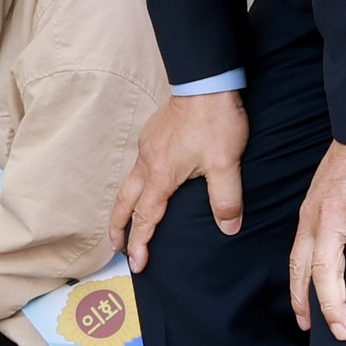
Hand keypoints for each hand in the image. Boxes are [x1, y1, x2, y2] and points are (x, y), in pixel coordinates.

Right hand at [109, 92, 248, 269]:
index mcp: (161, 175)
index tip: (136, 263)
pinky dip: (134, 183)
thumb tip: (228, 228)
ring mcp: (147, 147)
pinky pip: (137, 166)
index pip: (145, 217)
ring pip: (127, 183)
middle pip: (124, 202)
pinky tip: (146, 182)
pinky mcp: (152, 134)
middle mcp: (147, 163)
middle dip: (118, 227)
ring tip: (123, 220)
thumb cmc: (214, 122)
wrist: (205, 82)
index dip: (139, 243)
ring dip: (123, 206)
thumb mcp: (225, 164)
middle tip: (116, 247)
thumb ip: (226, 199)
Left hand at [290, 143, 345, 337]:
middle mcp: (332, 219)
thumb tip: (327, 253)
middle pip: (326, 272)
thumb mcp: (322, 192)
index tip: (306, 324)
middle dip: (333, 308)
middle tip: (344, 334)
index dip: (301, 296)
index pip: (299, 264)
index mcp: (313, 218)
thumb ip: (322, 222)